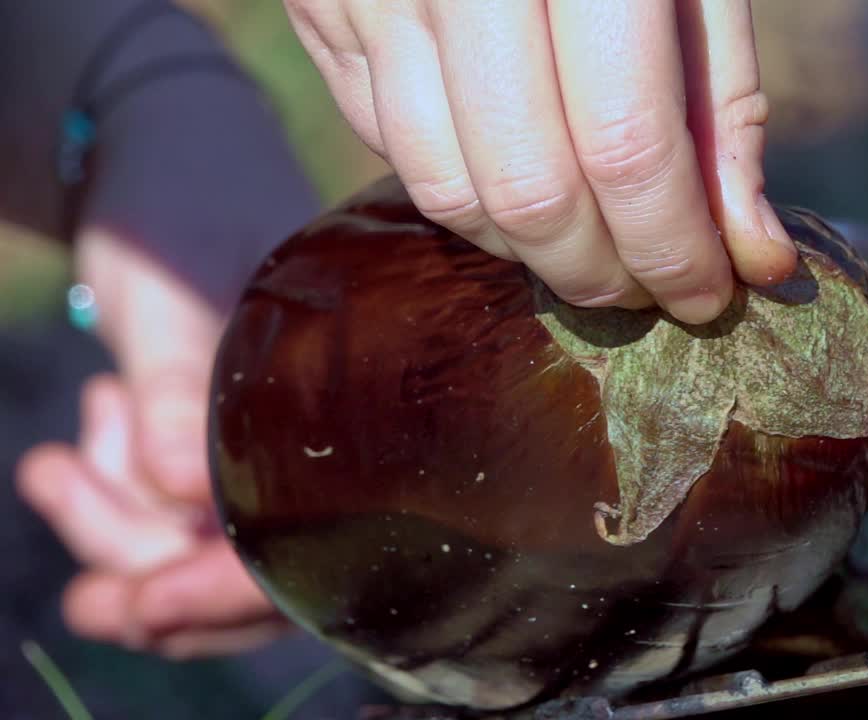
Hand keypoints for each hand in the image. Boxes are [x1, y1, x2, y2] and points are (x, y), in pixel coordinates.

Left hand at [17, 52, 318, 657]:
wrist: (158, 155)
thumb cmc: (179, 202)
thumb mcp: (169, 292)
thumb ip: (177, 387)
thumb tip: (184, 495)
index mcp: (345, 394)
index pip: (308, 535)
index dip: (230, 588)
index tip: (144, 605)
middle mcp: (318, 431)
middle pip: (254, 564)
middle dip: (159, 579)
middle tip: (88, 601)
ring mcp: (266, 439)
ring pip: (201, 545)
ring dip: (118, 529)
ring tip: (56, 468)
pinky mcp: (218, 440)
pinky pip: (168, 513)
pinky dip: (110, 501)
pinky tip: (75, 449)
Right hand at [285, 0, 797, 324]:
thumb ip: (723, 104)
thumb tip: (752, 255)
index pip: (626, 145)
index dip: (673, 247)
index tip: (711, 296)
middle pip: (528, 189)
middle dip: (602, 273)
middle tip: (652, 291)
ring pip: (445, 190)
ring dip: (531, 254)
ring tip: (593, 252)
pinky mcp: (318, 3)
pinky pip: (388, 149)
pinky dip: (465, 199)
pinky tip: (521, 190)